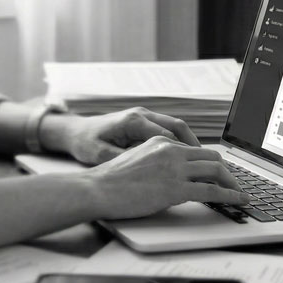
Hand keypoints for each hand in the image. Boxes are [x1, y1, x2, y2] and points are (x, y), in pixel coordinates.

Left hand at [48, 107, 201, 165]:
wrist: (74, 130)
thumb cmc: (85, 142)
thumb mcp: (100, 154)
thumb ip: (123, 158)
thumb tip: (145, 167)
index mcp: (133, 121)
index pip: (168, 135)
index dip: (184, 152)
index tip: (197, 167)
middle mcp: (141, 115)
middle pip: (177, 126)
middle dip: (194, 145)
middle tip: (209, 163)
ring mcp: (143, 116)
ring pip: (175, 126)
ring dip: (189, 142)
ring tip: (202, 161)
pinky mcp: (141, 122)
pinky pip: (167, 128)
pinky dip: (178, 141)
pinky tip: (184, 156)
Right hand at [85, 136, 250, 219]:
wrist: (97, 189)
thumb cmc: (109, 180)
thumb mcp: (136, 159)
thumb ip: (156, 162)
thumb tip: (171, 175)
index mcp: (161, 141)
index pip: (195, 149)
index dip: (211, 162)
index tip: (218, 172)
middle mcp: (171, 151)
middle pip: (211, 156)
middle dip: (227, 171)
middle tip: (233, 183)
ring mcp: (174, 169)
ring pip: (216, 170)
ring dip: (232, 183)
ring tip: (240, 193)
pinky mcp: (175, 189)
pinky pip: (211, 191)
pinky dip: (230, 195)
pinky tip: (238, 200)